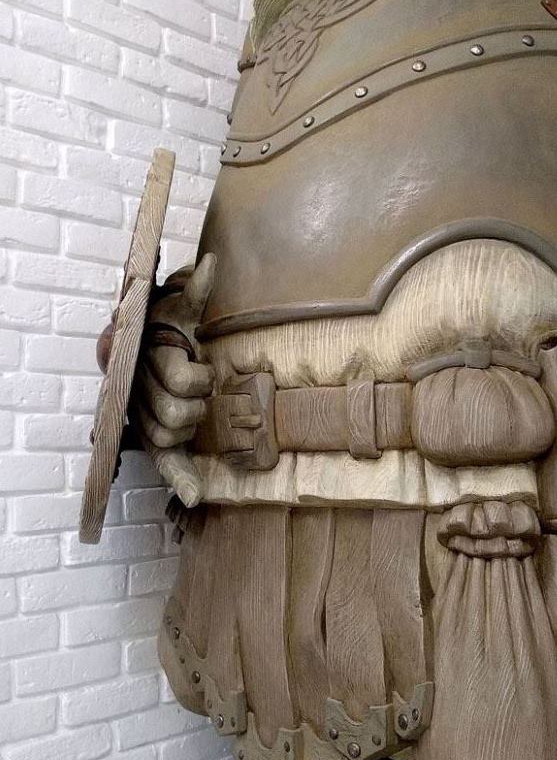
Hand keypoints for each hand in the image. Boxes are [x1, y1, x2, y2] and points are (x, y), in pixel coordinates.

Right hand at [129, 253, 215, 507]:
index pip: (182, 382)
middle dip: (196, 403)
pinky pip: (164, 463)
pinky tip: (194, 496)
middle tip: (201, 389)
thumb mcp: (180, 305)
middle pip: (175, 415)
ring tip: (193, 406)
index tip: (204, 368)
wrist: (145, 343)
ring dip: (188, 426)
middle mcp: (142, 394)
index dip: (199, 378)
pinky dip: (181, 480)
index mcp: (151, 363)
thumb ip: (194, 290)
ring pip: (169, 438)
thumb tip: (210, 264)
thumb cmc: (169, 324)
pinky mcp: (153, 437)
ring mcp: (144, 418)